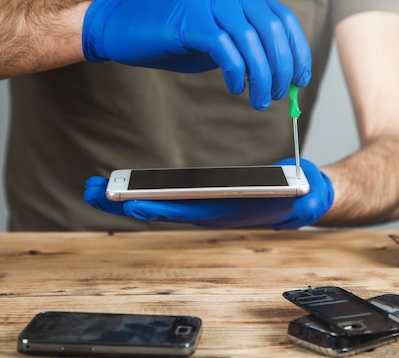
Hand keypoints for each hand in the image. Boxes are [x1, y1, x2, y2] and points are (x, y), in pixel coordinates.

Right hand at [82, 0, 310, 109]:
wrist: (124, 28)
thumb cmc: (174, 37)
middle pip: (273, 31)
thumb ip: (248, 49)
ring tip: (259, 100)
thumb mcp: (220, 39)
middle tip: (278, 95)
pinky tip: (235, 87)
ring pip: (253, 42)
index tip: (300, 79)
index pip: (284, 20)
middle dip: (282, 69)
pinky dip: (236, 72)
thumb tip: (280, 75)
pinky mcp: (191, 18)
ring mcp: (209, 0)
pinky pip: (226, 48)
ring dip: (262, 77)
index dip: (298, 51)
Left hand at [83, 159, 333, 229]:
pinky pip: (169, 194)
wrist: (302, 196)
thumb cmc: (301, 198)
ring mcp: (205, 203)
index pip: (190, 213)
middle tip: (91, 192)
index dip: (161, 209)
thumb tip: (306, 198)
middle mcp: (211, 211)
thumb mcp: (307, 199)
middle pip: (164, 208)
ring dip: (127, 197)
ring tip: (95, 187)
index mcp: (230, 213)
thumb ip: (307, 201)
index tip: (131, 203)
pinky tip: (126, 186)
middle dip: (126, 202)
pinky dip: (145, 190)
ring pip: (161, 201)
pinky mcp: (204, 194)